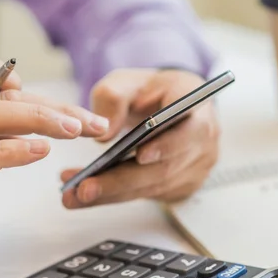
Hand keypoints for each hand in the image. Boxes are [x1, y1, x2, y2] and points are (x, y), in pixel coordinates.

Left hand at [60, 68, 219, 207]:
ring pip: (154, 185)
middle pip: (165, 166)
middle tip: (86, 187)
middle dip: (123, 179)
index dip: (168, 144)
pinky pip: (149, 193)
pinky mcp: (184, 183)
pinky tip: (88, 195)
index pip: (190, 126)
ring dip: (113, 193)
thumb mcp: (124, 82)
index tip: (140, 154)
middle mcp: (203, 136)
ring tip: (74, 194)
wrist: (165, 105)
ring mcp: (197, 164)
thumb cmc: (147, 91)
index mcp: (194, 102)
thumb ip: (112, 98)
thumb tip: (104, 134)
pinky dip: (116, 196)